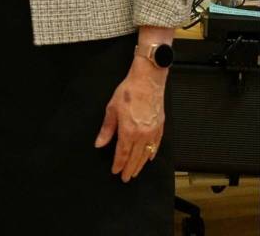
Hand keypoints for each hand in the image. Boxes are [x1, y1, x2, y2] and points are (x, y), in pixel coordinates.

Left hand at [94, 60, 164, 182]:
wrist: (147, 82)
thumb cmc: (128, 93)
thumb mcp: (111, 110)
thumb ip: (106, 130)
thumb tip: (99, 144)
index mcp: (129, 131)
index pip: (123, 153)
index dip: (119, 164)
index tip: (115, 171)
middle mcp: (142, 135)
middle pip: (135, 157)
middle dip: (129, 168)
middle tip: (125, 178)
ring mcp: (153, 132)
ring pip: (146, 154)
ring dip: (140, 165)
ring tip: (135, 172)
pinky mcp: (160, 127)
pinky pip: (156, 145)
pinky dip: (152, 154)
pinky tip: (149, 158)